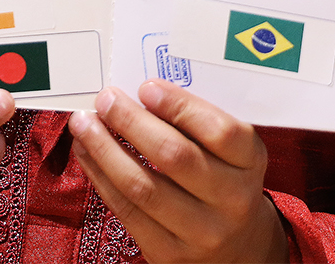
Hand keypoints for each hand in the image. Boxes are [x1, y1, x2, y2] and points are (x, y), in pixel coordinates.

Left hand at [68, 79, 287, 262]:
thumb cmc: (225, 180)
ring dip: (105, 149)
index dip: (180, 106)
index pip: (220, 132)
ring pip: (143, 186)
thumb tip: (140, 92)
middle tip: (106, 99)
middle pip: (175, 156)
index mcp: (251, 163)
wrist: (239, 246)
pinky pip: (127, 212)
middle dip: (131, 122)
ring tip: (84, 123)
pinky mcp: (171, 254)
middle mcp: (233, 200)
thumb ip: (197, 122)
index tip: (146, 86)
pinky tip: (87, 153)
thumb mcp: (230, 151)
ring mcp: (202, 232)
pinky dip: (101, 177)